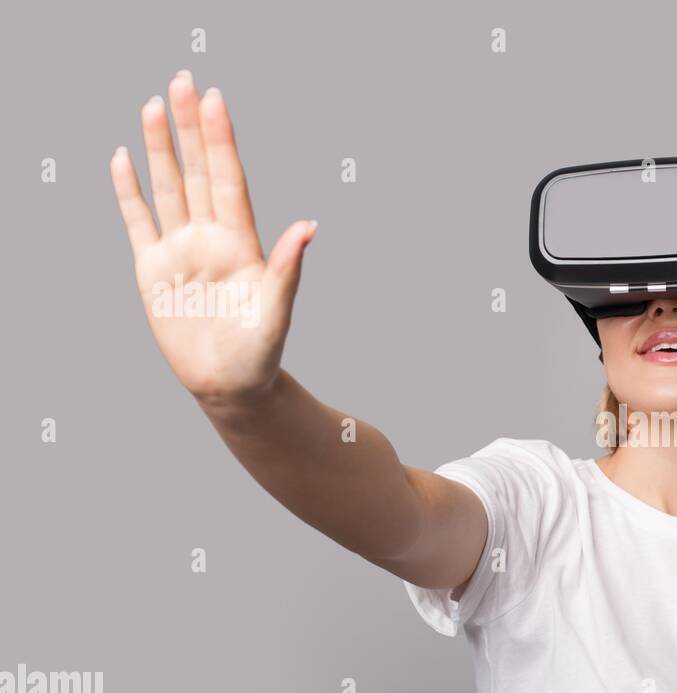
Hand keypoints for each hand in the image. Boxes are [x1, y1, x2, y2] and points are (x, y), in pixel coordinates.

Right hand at [109, 70, 316, 406]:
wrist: (232, 385)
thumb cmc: (261, 352)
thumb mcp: (276, 311)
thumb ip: (288, 268)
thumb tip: (310, 227)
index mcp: (242, 244)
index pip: (229, 180)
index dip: (221, 141)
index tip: (216, 101)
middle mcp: (211, 238)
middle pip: (198, 172)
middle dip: (191, 127)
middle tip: (184, 81)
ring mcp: (181, 250)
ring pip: (169, 187)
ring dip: (159, 148)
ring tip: (154, 106)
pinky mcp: (153, 270)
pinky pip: (138, 221)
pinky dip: (129, 191)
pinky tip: (123, 157)